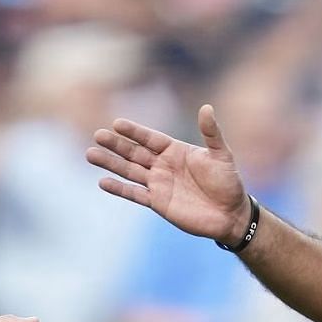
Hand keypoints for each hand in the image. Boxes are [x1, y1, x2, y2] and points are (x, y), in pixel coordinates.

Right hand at [87, 105, 249, 244]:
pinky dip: (119, 189)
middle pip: (135, 152)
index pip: (150, 138)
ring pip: (130, 171)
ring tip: (91, 154)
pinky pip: (135, 194)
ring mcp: (159, 184)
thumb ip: (211, 133)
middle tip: (97, 135)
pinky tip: (103, 182)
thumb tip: (206, 107)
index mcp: (176, 151)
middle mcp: (163, 165)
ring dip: (111, 163)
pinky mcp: (158, 202)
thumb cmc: (229, 182)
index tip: (117, 123)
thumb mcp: (222, 155)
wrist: (231, 214)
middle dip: (116, 145)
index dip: (135, 132)